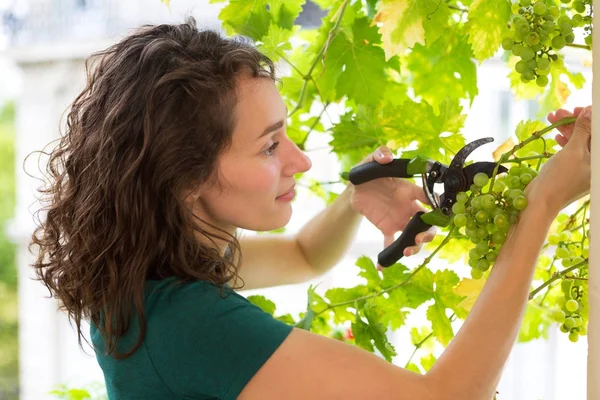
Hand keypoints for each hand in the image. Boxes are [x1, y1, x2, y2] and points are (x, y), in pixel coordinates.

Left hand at [349, 146, 437, 269]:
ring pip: (415, 236)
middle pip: (428, 223)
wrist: (354, 188)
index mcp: (410, 190)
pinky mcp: (387, 228)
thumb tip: (387, 157)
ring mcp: (400, 219)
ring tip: (406, 251)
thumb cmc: (369, 172)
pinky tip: (381, 265)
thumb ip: (380, 153)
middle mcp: (409, 207)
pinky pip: (391, 244)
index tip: (439, 212)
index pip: (429, 197)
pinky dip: (388, 256)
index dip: (438, 205)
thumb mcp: (372, 160)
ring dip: (415, 246)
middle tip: (420, 237)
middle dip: (429, 232)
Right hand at [525, 106, 590, 214]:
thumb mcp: (573, 151)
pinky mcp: (572, 171)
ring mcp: (584, 168)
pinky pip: (572, 151)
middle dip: (575, 122)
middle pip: (589, 136)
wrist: (540, 202)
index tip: (578, 108)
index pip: (598, 133)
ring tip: (551, 118)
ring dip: (566, 129)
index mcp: (598, 162)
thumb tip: (589, 112)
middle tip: (560, 112)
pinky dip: (565, 142)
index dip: (590, 118)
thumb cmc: (559, 179)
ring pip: (579, 142)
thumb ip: (583, 131)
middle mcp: (595, 165)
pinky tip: (556, 136)